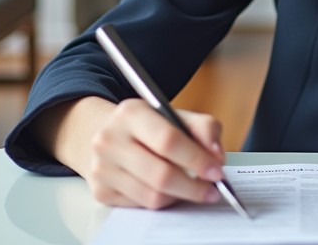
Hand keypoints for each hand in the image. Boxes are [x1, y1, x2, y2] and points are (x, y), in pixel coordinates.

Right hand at [40, 96, 227, 208]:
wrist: (109, 135)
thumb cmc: (150, 126)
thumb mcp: (176, 115)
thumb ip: (204, 128)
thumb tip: (216, 156)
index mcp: (130, 113)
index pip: (168, 140)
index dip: (197, 159)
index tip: (217, 171)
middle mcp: (109, 140)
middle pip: (160, 174)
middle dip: (194, 186)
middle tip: (213, 190)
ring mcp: (101, 168)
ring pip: (152, 195)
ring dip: (181, 196)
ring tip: (195, 189)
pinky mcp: (101, 191)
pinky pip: (142, 205)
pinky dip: (163, 201)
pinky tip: (171, 190)